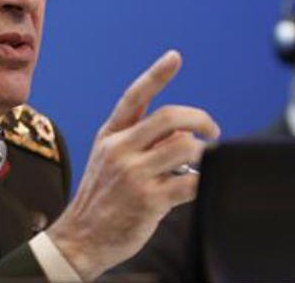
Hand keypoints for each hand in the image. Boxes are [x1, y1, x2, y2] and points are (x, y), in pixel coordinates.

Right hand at [46, 50, 219, 280]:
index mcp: (110, 135)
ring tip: (199, 166)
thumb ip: (140, 141)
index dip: (156, 74)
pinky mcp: (148, 200)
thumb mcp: (109, 159)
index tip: (175, 56)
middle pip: (170, 118)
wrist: (81, 237)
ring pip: (185, 148)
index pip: (134, 96)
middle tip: (213, 130)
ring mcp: (133, 174)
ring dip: (202, 155)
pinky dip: (202, 182)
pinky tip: (197, 186)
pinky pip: (191, 183)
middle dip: (201, 119)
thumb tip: (182, 132)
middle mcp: (120, 149)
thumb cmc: (101, 197)